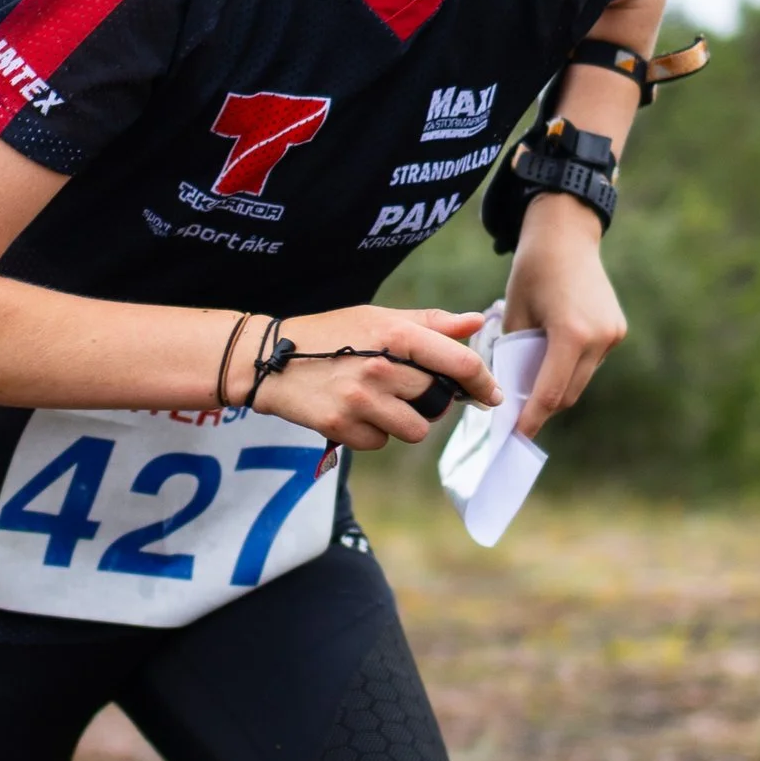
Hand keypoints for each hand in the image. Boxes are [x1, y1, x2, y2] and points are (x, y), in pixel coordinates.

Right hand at [246, 306, 498, 452]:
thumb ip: (430, 323)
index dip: (483, 382)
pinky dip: (374, 433)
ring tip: (379, 402)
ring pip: (414, 429)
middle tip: (409, 390)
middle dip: (431, 401)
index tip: (490, 394)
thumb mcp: (377, 317)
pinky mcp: (341, 426)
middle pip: (438, 401)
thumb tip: (476, 322)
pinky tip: (355, 413)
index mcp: (396, 334)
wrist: (268, 360)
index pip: (459, 364)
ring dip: (405, 421)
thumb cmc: (330, 335)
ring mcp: (360, 400)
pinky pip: (380, 442)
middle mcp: (381, 367)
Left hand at [502, 194, 626, 436]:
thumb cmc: (532, 270)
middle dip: (543, 407)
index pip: (550, 393)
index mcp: (571, 334)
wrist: (567, 234)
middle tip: (517, 416)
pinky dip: (571, 369)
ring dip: (558, 387)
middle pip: (569, 392)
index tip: (516, 436)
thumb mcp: (514, 314)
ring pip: (581, 379)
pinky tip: (551, 361)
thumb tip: (514, 390)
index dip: (532, 418)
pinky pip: (591, 362)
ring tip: (530, 387)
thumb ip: (516, 354)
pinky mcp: (617, 330)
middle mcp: (599, 338)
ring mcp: (613, 334)